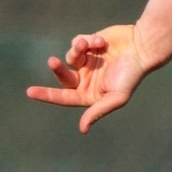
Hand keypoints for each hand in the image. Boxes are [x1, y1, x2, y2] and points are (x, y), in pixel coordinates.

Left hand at [25, 24, 151, 132]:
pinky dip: (87, 41)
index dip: (46, 94)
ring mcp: (87, 62)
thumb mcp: (115, 97)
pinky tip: (101, 42)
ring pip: (70, 56)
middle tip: (52, 61)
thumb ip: (97, 111)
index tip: (29, 92)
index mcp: (90, 94)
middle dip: (57, 69)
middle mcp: (87, 79)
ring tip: (89, 45)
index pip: (64, 97)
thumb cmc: (131, 75)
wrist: (141, 48)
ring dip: (77, 50)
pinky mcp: (89, 45)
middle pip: (63, 76)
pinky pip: (78, 42)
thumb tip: (83, 129)